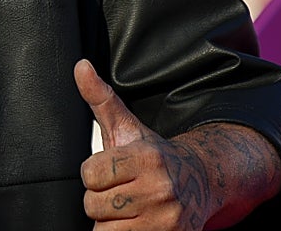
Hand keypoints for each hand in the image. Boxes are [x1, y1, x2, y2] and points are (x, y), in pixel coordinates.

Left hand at [75, 59, 215, 229]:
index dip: (93, 173)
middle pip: (95, 204)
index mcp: (147, 158)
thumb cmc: (154, 156)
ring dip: (110, 220)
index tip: (109, 170)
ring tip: (127, 206)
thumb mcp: (128, 126)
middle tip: (119, 189)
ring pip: (106, 229)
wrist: (200, 182)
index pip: (90, 175)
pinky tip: (134, 221)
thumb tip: (80, 66)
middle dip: (100, 198)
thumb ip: (100, 98)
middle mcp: (160, 189)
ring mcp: (167, 220)